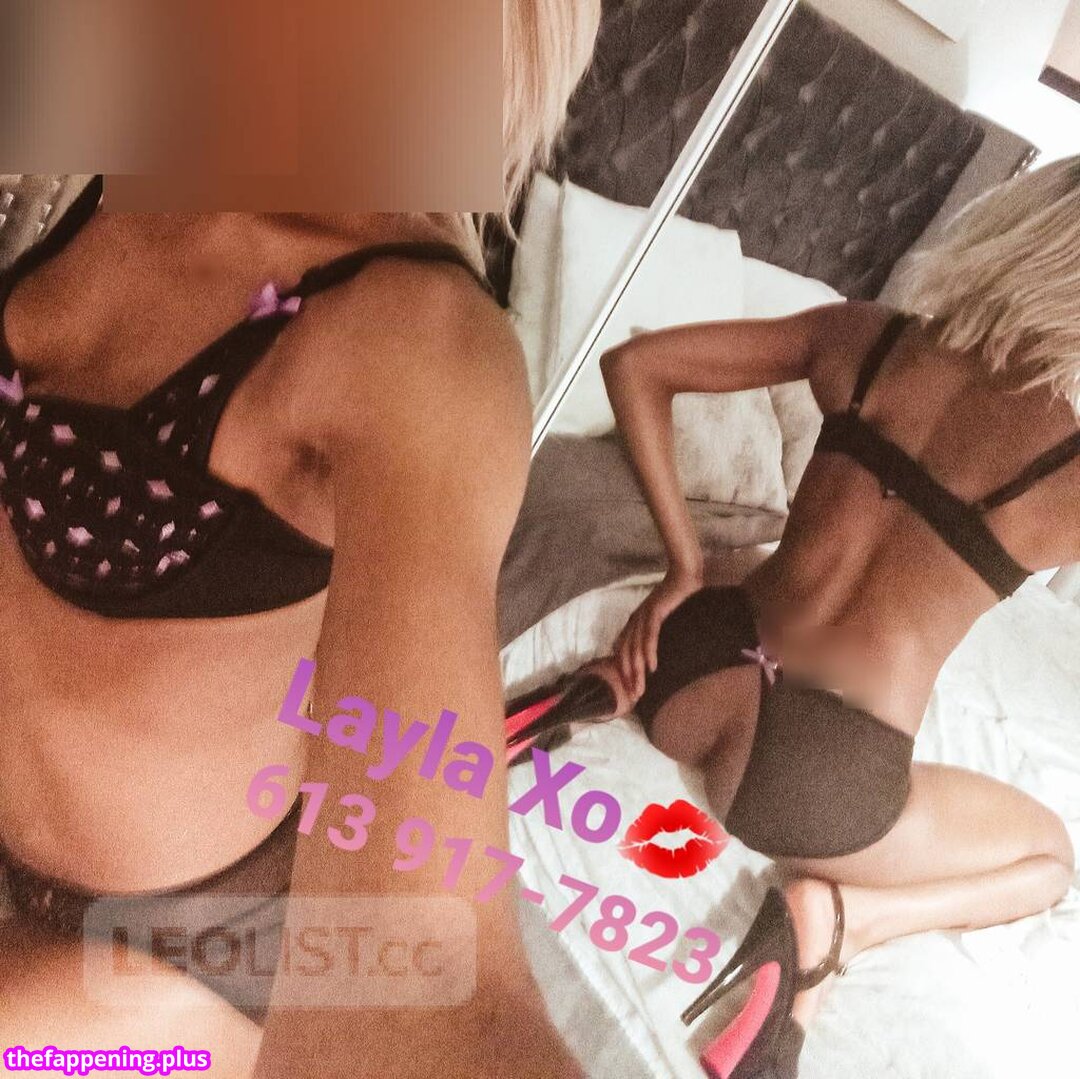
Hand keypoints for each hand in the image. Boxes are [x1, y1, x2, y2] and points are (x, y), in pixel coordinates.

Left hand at [613, 568, 701, 699]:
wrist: (683, 575)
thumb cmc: (676, 597)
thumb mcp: (661, 618)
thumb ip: (655, 632)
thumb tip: (655, 652)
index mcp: (634, 623)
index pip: (623, 651)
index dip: (624, 671)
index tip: (629, 690)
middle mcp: (635, 621)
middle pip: (626, 654)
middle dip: (628, 677)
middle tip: (633, 697)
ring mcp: (643, 617)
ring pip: (635, 649)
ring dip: (636, 671)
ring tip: (640, 688)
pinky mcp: (655, 612)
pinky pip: (649, 636)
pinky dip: (648, 652)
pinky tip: (651, 667)